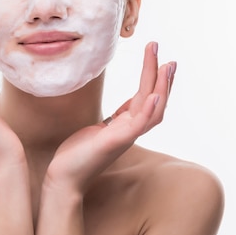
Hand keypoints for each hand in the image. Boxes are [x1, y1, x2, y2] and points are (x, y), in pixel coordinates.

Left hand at [44, 41, 175, 193]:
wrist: (65, 177)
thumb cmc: (79, 154)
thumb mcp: (100, 128)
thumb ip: (117, 118)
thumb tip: (129, 104)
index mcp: (126, 124)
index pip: (147, 98)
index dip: (154, 79)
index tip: (159, 58)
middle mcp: (130, 130)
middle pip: (155, 100)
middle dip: (162, 78)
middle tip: (170, 57)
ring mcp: (125, 136)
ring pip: (152, 110)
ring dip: (161, 87)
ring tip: (166, 66)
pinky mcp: (115, 142)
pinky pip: (137, 125)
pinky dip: (148, 110)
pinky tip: (153, 95)